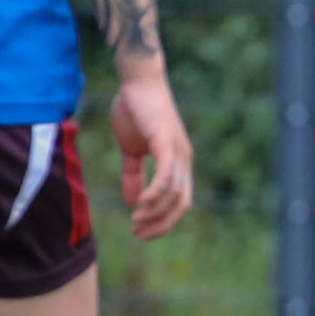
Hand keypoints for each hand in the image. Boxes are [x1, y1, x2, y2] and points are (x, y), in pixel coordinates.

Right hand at [111, 70, 194, 239]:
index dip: (163, 220)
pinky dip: (156, 193)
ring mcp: (178, 151)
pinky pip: (166, 175)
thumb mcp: (131, 150)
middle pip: (181, 203)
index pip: (179, 201)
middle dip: (161, 224)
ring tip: (136, 221)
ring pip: (174, 193)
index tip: (141, 231)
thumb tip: (133, 201)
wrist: (136, 82)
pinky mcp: (167, 142)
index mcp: (178, 162)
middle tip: (138, 233)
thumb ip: (133, 175)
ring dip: (155, 213)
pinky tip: (142, 204)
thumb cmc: (135, 111)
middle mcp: (184, 159)